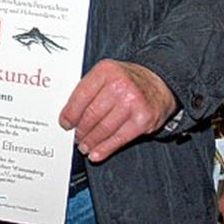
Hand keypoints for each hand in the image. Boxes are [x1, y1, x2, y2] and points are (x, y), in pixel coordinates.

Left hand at [58, 59, 177, 161]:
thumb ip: (89, 89)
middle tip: (76, 137)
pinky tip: (97, 153)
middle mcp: (119, 84)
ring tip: (84, 146)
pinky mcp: (143, 120)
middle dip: (80, 130)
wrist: (159, 83)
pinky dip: (105, 149)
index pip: (81, 95)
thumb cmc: (128, 80)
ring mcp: (132, 102)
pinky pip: (119, 138)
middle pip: (92, 114)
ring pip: (104, 128)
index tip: (65, 124)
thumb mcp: (107, 74)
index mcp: (106, 71)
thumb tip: (69, 114)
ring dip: (91, 141)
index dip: (70, 113)